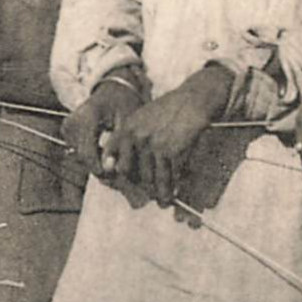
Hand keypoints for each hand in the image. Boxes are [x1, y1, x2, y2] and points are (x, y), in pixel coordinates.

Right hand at [62, 78, 144, 176]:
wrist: (113, 90)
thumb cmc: (124, 104)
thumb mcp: (127, 123)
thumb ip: (119, 147)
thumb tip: (110, 170)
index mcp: (86, 117)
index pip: (86, 152)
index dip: (99, 168)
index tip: (115, 175)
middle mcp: (72, 122)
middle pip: (82, 156)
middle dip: (99, 165)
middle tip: (118, 166)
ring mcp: (67, 126)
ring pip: (79, 155)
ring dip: (95, 160)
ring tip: (113, 155)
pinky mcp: (67, 130)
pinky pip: (78, 150)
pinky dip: (91, 153)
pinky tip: (104, 149)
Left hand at [104, 65, 231, 205]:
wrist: (192, 100)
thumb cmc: (166, 111)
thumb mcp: (139, 118)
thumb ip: (126, 138)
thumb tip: (113, 164)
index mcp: (125, 129)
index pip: (109, 155)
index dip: (111, 170)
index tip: (117, 181)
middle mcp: (136, 138)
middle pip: (129, 173)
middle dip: (138, 186)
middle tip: (147, 194)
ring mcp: (154, 145)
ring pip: (150, 179)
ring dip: (158, 193)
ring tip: (163, 201)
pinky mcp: (173, 151)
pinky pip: (169, 177)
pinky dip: (172, 188)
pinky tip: (175, 193)